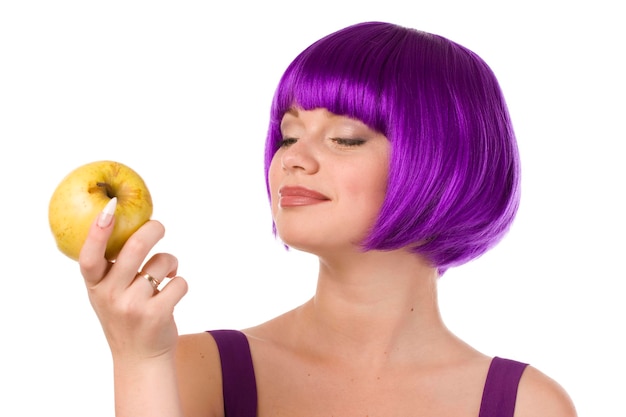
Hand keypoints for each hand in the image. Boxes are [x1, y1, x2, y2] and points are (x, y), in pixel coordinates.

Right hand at [79, 204, 187, 360]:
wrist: (140, 359)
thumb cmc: (126, 316)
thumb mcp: (107, 294)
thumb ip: (111, 268)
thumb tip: (128, 224)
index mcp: (96, 287)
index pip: (90, 257)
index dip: (97, 232)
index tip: (108, 208)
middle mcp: (111, 296)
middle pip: (135, 248)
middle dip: (153, 229)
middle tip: (158, 227)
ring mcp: (133, 306)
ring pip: (162, 262)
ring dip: (170, 263)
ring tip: (165, 276)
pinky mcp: (157, 314)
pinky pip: (180, 282)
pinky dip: (180, 283)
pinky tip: (171, 294)